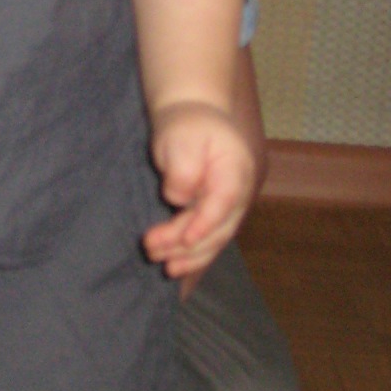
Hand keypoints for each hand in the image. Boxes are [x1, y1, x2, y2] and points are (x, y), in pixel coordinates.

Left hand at [142, 100, 255, 281]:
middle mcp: (239, 193)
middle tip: (152, 248)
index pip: (224, 201)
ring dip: (188, 256)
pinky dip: (192, 257)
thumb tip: (180, 198)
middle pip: (219, 227)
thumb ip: (184, 167)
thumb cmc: (187, 127)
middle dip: (186, 245)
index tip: (185, 239)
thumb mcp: (181, 137)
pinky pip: (208, 241)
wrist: (194, 122)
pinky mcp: (215, 217)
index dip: (205, 223)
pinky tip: (174, 269)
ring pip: (214, 240)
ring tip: (159, 262)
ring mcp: (229, 208)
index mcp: (236, 169)